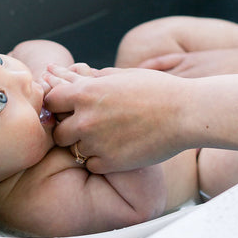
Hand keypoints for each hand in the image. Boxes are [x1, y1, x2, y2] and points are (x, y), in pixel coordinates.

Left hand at [44, 65, 188, 172]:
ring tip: (107, 137)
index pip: (50, 101)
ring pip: (73, 150)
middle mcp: (86, 118)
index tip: (71, 108)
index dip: (58, 105)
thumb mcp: (119, 76)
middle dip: (69, 129)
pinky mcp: (110, 162)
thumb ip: (88, 78)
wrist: (186, 113)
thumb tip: (63, 72)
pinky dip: (99, 160)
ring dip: (84, 145)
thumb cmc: (156, 89)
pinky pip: (90, 165)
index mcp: (85, 92)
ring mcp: (96, 142)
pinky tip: (116, 150)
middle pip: (58, 131)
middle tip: (89, 127)